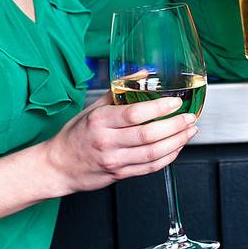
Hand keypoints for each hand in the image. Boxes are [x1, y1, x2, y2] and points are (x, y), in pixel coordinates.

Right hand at [42, 94, 197, 193]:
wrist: (59, 166)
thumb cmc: (75, 135)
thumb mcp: (92, 109)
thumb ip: (118, 93)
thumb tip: (142, 73)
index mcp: (99, 121)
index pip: (134, 114)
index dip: (159, 107)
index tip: (175, 102)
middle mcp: (107, 141)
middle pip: (148, 135)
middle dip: (174, 126)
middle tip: (189, 117)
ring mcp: (114, 161)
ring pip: (152, 154)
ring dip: (176, 142)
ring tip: (189, 131)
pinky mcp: (120, 175)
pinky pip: (150, 168)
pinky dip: (168, 157)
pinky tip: (176, 147)